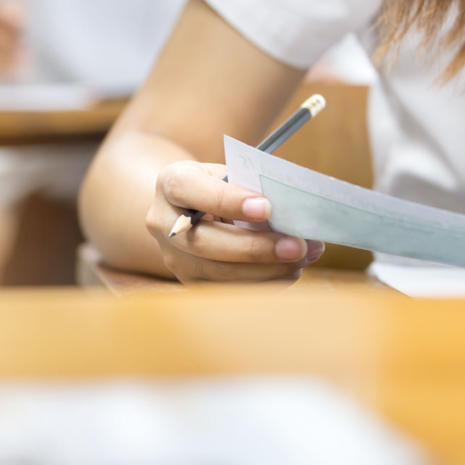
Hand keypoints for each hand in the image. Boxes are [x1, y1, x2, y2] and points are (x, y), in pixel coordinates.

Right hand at [145, 161, 324, 282]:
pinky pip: (227, 289)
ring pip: (215, 273)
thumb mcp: (227, 174)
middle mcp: (163, 222)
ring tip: (301, 259)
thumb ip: (251, 188)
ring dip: (265, 270)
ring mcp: (173, 256)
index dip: (227, 201)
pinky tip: (288, 272)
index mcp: (171, 183)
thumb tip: (295, 213)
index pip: (190, 189)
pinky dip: (262, 282)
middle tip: (297, 247)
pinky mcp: (189, 281)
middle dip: (255, 248)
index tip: (267, 208)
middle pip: (203, 242)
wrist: (188, 208)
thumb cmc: (218, 186)